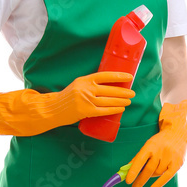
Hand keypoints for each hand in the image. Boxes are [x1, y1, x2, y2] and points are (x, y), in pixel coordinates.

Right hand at [0, 72, 134, 135]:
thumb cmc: (68, 97)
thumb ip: (91, 85)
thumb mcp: (78, 85)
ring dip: (121, 101)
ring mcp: (86, 100)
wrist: (54, 108)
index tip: (129, 76)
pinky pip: (104, 110)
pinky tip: (121, 109)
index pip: (105, 75)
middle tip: (132, 92)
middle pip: (109, 89)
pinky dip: (114, 109)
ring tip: (129, 101)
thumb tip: (109, 85)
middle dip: (124, 91)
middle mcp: (85, 88)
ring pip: (109, 100)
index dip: (118, 75)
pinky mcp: (86, 111)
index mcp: (84, 79)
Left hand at [125, 99, 186, 186]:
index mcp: (150, 145)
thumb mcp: (148, 146)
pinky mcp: (178, 163)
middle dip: (140, 180)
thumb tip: (126, 171)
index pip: (140, 160)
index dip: (133, 171)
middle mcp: (160, 151)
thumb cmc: (160, 142)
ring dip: (152, 176)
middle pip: (148, 169)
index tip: (128, 181)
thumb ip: (138, 158)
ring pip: (157, 173)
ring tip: (151, 173)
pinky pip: (167, 177)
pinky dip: (159, 184)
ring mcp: (170, 157)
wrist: (178, 134)